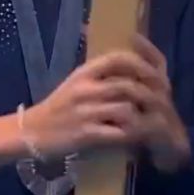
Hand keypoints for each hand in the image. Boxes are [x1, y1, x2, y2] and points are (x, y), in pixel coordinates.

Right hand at [22, 38, 188, 171]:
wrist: (32, 132)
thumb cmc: (58, 107)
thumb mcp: (77, 82)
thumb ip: (102, 74)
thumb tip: (134, 67)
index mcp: (85, 72)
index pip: (119, 58)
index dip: (142, 64)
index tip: (156, 74)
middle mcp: (86, 88)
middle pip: (129, 85)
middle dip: (150, 95)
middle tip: (161, 104)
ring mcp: (86, 112)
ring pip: (127, 108)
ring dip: (142, 116)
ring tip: (150, 121)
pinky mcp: (86, 134)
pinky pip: (118, 132)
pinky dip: (131, 134)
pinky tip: (136, 136)